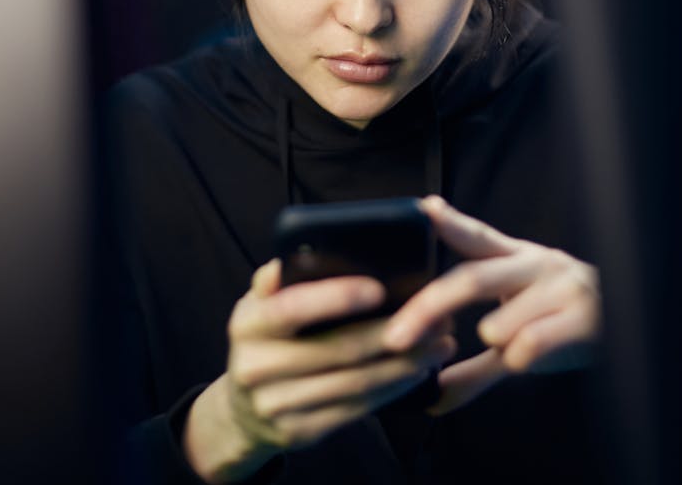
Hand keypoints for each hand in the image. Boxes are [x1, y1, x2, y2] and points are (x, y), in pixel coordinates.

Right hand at [183, 259, 455, 483]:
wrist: (242, 411)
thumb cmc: (265, 340)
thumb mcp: (260, 305)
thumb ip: (279, 278)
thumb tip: (307, 247)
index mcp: (246, 324)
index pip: (292, 307)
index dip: (336, 298)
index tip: (379, 288)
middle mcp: (254, 367)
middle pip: (336, 350)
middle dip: (393, 333)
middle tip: (436, 317)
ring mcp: (276, 405)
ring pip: (354, 384)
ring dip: (404, 364)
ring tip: (439, 344)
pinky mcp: (300, 433)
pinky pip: (356, 410)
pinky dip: (392, 390)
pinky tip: (417, 373)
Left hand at [382, 195, 600, 415]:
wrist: (637, 327)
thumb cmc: (563, 324)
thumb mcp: (518, 336)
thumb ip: (474, 362)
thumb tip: (432, 398)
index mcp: (518, 258)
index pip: (476, 237)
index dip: (448, 222)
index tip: (420, 209)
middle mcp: (537, 264)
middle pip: (470, 279)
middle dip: (428, 309)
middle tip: (395, 338)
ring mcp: (563, 287)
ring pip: (498, 324)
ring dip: (496, 343)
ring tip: (514, 344)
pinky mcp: (586, 317)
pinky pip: (531, 346)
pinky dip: (522, 361)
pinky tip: (535, 357)